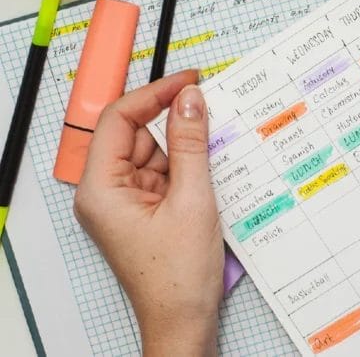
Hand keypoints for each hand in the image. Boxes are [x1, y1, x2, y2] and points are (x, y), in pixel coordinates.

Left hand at [74, 71, 221, 355]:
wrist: (184, 320)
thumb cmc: (177, 275)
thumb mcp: (193, 199)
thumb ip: (191, 143)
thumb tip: (190, 99)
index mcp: (101, 189)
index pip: (119, 119)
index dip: (154, 93)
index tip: (189, 81)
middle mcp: (106, 192)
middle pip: (138, 134)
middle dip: (175, 124)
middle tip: (213, 113)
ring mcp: (126, 201)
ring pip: (156, 152)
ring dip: (187, 149)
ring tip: (217, 157)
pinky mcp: (145, 209)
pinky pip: (166, 172)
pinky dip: (190, 168)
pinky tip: (212, 175)